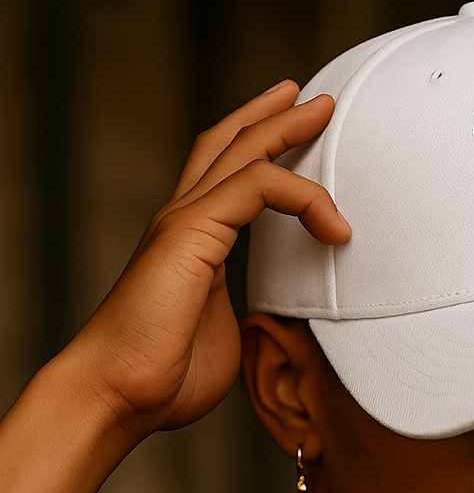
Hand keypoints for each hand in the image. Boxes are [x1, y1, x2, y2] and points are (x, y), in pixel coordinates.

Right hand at [71, 81, 348, 433]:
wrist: (120, 394)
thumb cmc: (165, 379)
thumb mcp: (228, 337)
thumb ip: (252, 315)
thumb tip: (280, 321)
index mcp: (191, 243)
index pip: (226, 175)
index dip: (262, 148)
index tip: (301, 135)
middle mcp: (183, 222)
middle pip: (232, 146)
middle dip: (275, 117)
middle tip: (314, 98)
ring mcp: (183, 223)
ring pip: (244, 153)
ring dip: (287, 129)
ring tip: (323, 111)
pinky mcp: (191, 233)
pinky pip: (258, 187)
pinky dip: (302, 196)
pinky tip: (333, 223)